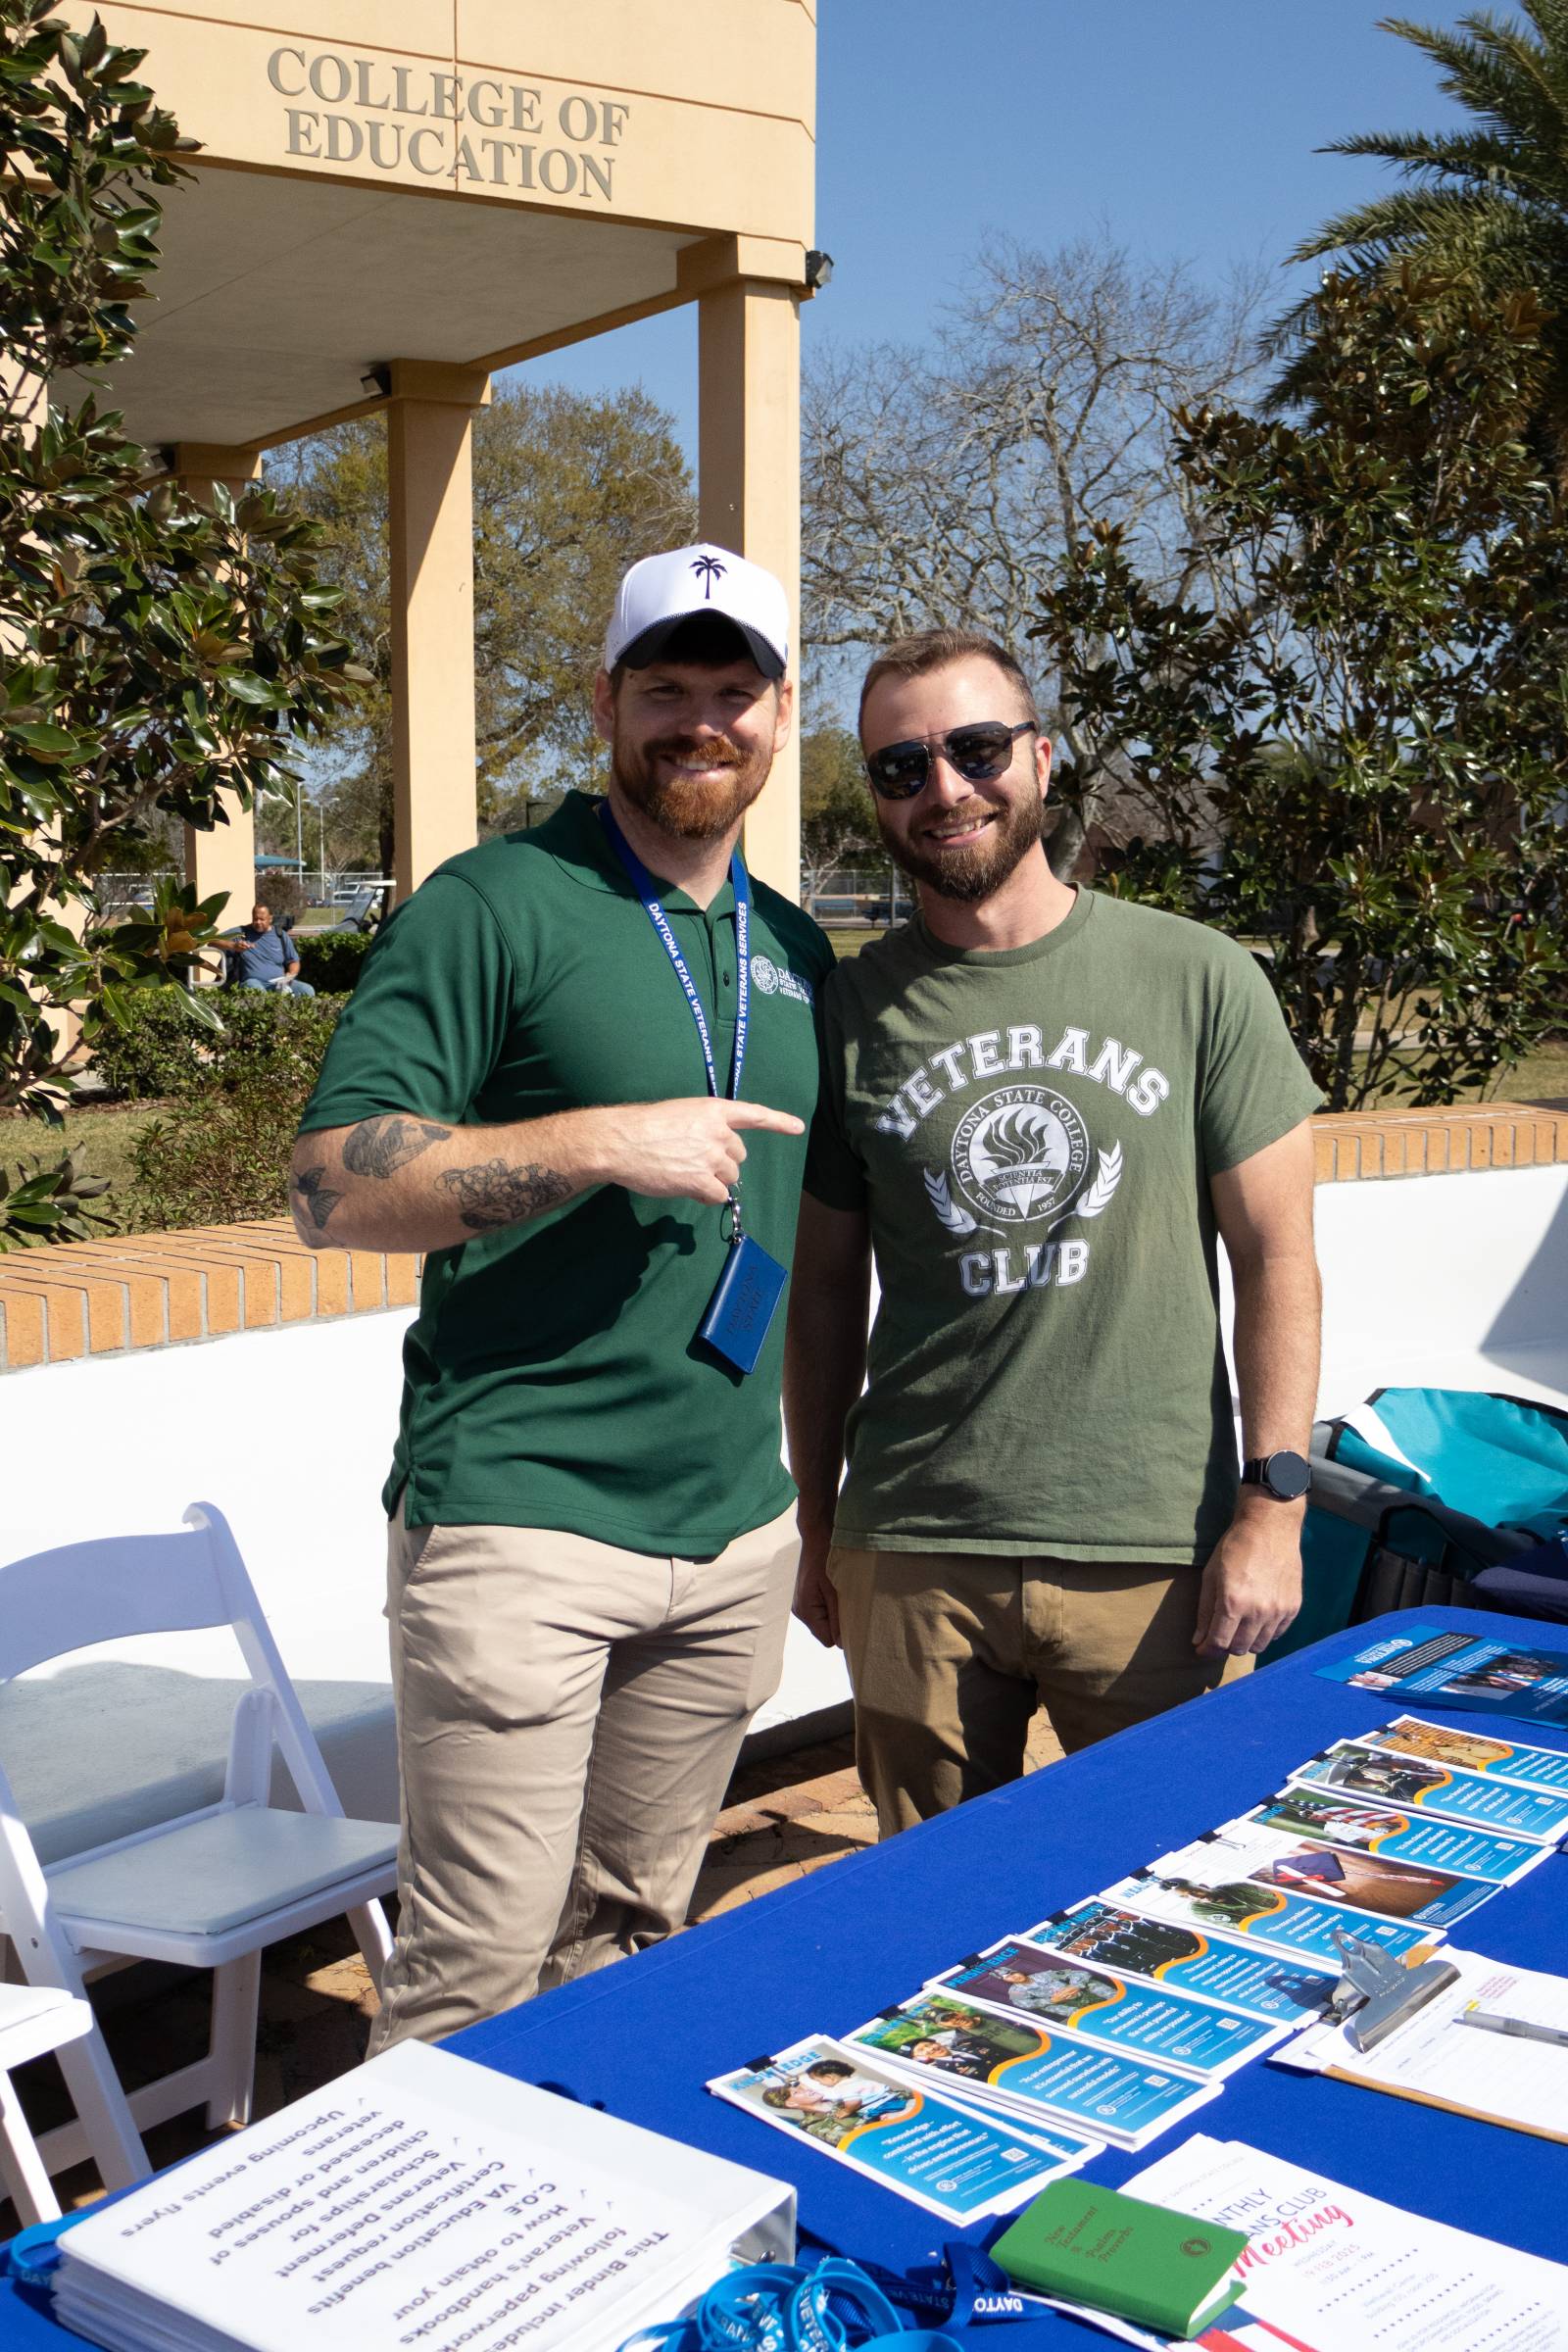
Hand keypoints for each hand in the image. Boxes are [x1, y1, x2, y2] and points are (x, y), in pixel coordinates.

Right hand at [589, 1097, 803, 1206]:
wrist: (621, 1141)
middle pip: (738, 1156)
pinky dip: (706, 1195)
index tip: (798, 1127)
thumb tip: (712, 1155)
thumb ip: (702, 1129)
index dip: (778, 1121)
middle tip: (693, 1160)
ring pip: (729, 1177)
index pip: (754, 1115)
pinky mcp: (702, 1181)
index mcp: (713, 1110)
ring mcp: (712, 1158)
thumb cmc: (644, 1126)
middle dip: (722, 1161)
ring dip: (713, 1179)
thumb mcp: (680, 1115)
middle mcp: (718, 1132)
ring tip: (684, 1172)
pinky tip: (686, 1187)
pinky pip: (718, 1195)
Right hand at [792, 1530, 839, 1646]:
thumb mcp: (835, 1589)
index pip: (827, 1639)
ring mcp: (800, 1604)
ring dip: (834, 1612)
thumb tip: (843, 1643)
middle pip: (824, 1632)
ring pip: (822, 1621)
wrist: (816, 1534)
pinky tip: (833, 1589)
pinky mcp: (804, 1596)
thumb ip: (838, 1617)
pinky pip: (819, 1611)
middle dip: (837, 1622)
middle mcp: (799, 1611)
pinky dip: (829, 1605)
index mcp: (805, 1611)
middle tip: (848, 1603)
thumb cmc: (826, 1557)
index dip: (841, 1634)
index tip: (853, 1619)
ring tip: (840, 1593)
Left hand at [1193, 1510, 1302, 1658]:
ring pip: (1259, 1646)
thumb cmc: (1234, 1548)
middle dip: (1225, 1645)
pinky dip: (1265, 1632)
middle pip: (1239, 1648)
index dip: (1207, 1650)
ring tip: (1239, 1625)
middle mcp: (1258, 1611)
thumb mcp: (1210, 1576)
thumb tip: (1198, 1640)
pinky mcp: (1293, 1607)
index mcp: (1233, 1603)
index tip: (1202, 1648)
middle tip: (1220, 1633)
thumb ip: (1204, 1611)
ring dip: (1246, 1641)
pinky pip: (1277, 1634)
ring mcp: (1279, 1611)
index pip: (1219, 1643)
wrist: (1270, 1527)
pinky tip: (1257, 1618)